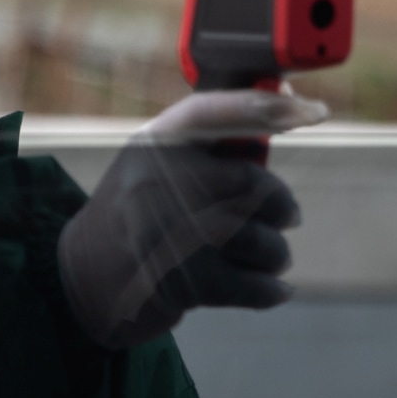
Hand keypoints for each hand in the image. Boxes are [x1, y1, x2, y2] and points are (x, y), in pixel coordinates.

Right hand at [56, 89, 328, 348]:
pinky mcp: (181, 282)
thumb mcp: (158, 166)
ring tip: (269, 258)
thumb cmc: (138, 214)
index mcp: (155, 144)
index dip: (265, 107)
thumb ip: (210, 147)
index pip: (213, 111)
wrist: (82, 279)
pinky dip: (270, 290)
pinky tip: (274, 289)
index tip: (314, 110)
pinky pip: (252, 285)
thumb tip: (289, 107)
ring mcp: (168, 234)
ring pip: (260, 241)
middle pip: (254, 187)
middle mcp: (157, 182)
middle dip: (282, 208)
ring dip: (275, 255)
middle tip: (287, 217)